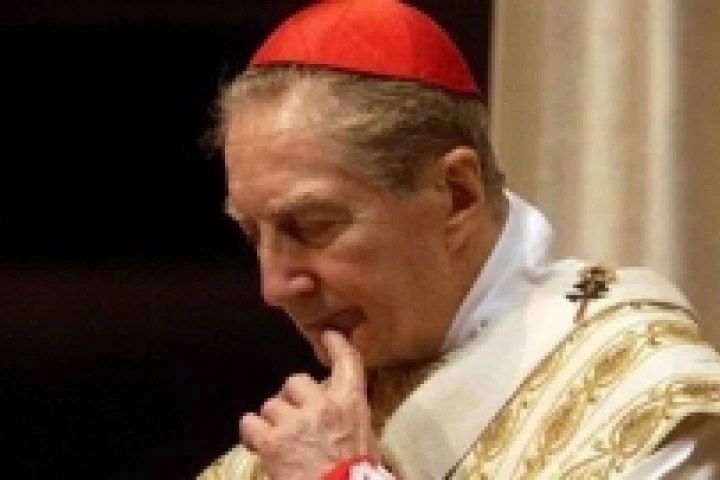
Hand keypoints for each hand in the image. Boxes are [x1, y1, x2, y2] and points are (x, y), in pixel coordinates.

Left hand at [240, 330, 378, 479]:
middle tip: (294, 418)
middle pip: (296, 381)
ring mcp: (295, 422)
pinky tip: (258, 443)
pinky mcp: (272, 441)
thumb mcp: (365, 437)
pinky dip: (252, 432)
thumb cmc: (357, 474)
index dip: (337, 344)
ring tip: (280, 439)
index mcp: (350, 403)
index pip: (347, 361)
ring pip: (271, 404)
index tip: (329, 335)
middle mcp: (322, 405)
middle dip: (292, 398)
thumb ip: (348, 414)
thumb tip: (332, 403)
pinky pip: (250, 422)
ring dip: (273, 420)